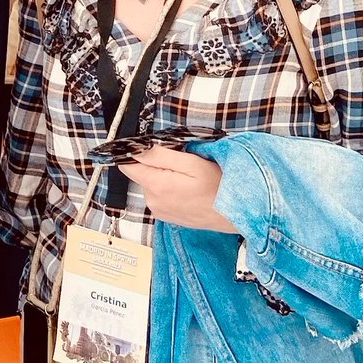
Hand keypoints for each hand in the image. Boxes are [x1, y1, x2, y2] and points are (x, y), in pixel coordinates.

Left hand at [120, 145, 236, 233]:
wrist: (236, 213)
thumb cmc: (219, 187)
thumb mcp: (192, 163)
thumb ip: (160, 155)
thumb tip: (136, 148)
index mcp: (156, 186)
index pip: (127, 165)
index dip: (133, 153)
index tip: (147, 147)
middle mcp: (152, 200)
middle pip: (140, 173)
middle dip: (154, 163)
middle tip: (179, 162)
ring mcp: (158, 209)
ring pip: (150, 183)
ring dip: (163, 176)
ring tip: (186, 177)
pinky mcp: (165, 214)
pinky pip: (159, 194)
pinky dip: (168, 188)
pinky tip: (186, 188)